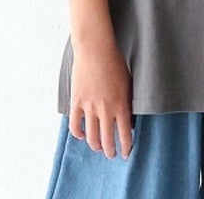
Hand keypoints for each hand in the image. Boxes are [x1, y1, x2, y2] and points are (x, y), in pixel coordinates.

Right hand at [68, 41, 134, 159]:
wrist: (95, 49)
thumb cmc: (115, 62)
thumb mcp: (128, 83)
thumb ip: (128, 103)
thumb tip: (128, 122)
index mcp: (121, 105)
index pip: (125, 135)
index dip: (126, 147)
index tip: (126, 153)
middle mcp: (105, 110)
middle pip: (107, 141)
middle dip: (110, 151)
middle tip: (111, 154)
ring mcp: (89, 107)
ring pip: (91, 137)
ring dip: (95, 146)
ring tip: (98, 147)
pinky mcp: (76, 102)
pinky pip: (75, 125)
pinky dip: (77, 134)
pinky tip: (81, 135)